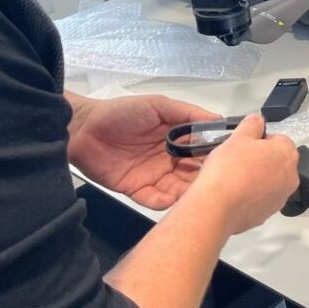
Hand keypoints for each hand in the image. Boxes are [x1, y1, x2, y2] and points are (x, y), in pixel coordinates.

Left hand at [67, 94, 214, 209]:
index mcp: (178, 140)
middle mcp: (170, 160)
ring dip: (187, 192)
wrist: (82, 128)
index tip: (226, 161)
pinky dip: (164, 202)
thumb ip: (188, 113)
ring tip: (195, 194)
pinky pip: (154, 199)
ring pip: (178, 189)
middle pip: (194, 173)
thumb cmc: (122, 112)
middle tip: (214, 182)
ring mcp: (154, 176)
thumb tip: (219, 119)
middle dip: (204, 179)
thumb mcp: (159, 105)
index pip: (202, 152)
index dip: (214, 157)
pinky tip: (171, 199)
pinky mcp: (136, 190)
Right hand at [190, 114, 299, 234]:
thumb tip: (258, 119)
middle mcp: (291, 176)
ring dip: (258, 178)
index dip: (259, 141)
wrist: (216, 207)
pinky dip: (252, 196)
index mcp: (287, 153)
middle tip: (237, 162)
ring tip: (234, 179)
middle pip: (277, 162)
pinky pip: (261, 199)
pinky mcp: (268, 214)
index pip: (279, 140)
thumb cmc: (229, 168)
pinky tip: (234, 195)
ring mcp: (281, 197)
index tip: (243, 146)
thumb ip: (252, 124)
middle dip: (261, 160)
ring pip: (270, 181)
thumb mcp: (238, 137)